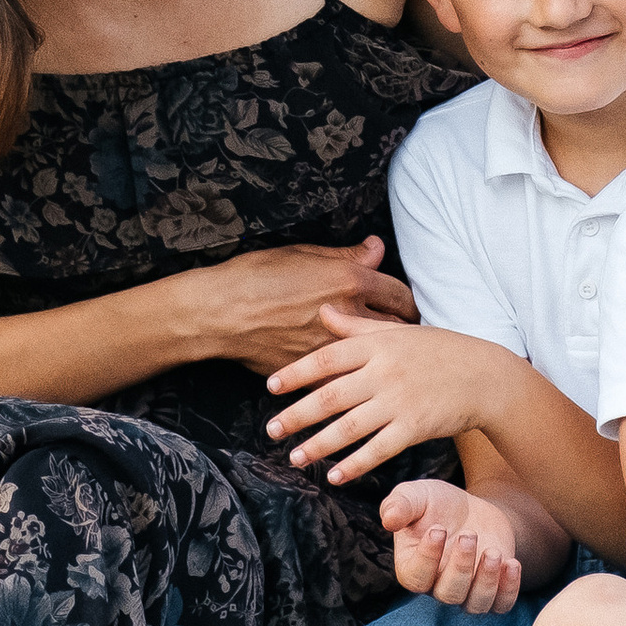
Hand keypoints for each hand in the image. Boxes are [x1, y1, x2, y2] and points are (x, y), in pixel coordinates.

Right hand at [189, 240, 418, 377]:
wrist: (219, 314)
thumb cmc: (255, 275)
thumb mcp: (302, 253)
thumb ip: (347, 255)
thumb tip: (376, 248)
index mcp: (349, 281)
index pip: (400, 294)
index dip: (407, 300)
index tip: (406, 306)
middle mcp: (349, 316)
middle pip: (398, 329)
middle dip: (404, 331)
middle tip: (405, 335)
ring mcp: (334, 348)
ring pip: (376, 358)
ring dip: (382, 357)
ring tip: (384, 359)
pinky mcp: (316, 373)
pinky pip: (346, 377)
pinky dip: (353, 377)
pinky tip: (354, 378)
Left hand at [262, 311, 507, 483]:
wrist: (484, 375)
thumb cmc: (438, 350)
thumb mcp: (398, 330)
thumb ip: (357, 325)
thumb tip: (322, 311)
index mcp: (377, 345)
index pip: (327, 358)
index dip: (296, 373)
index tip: (271, 387)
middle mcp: (384, 372)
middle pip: (331, 396)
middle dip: (297, 415)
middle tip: (271, 430)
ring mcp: (400, 401)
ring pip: (350, 427)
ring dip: (318, 445)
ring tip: (295, 457)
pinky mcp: (416, 427)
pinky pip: (379, 450)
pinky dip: (355, 465)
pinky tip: (336, 476)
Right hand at [379, 479, 523, 614]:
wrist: (470, 508)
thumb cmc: (436, 503)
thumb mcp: (416, 495)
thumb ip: (400, 504)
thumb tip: (388, 519)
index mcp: (412, 567)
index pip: (416, 577)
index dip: (427, 557)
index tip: (438, 528)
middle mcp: (438, 586)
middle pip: (449, 593)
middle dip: (461, 566)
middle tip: (469, 534)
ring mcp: (467, 591)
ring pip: (475, 604)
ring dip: (487, 581)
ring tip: (493, 551)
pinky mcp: (494, 589)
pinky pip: (501, 604)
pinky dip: (509, 590)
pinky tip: (511, 563)